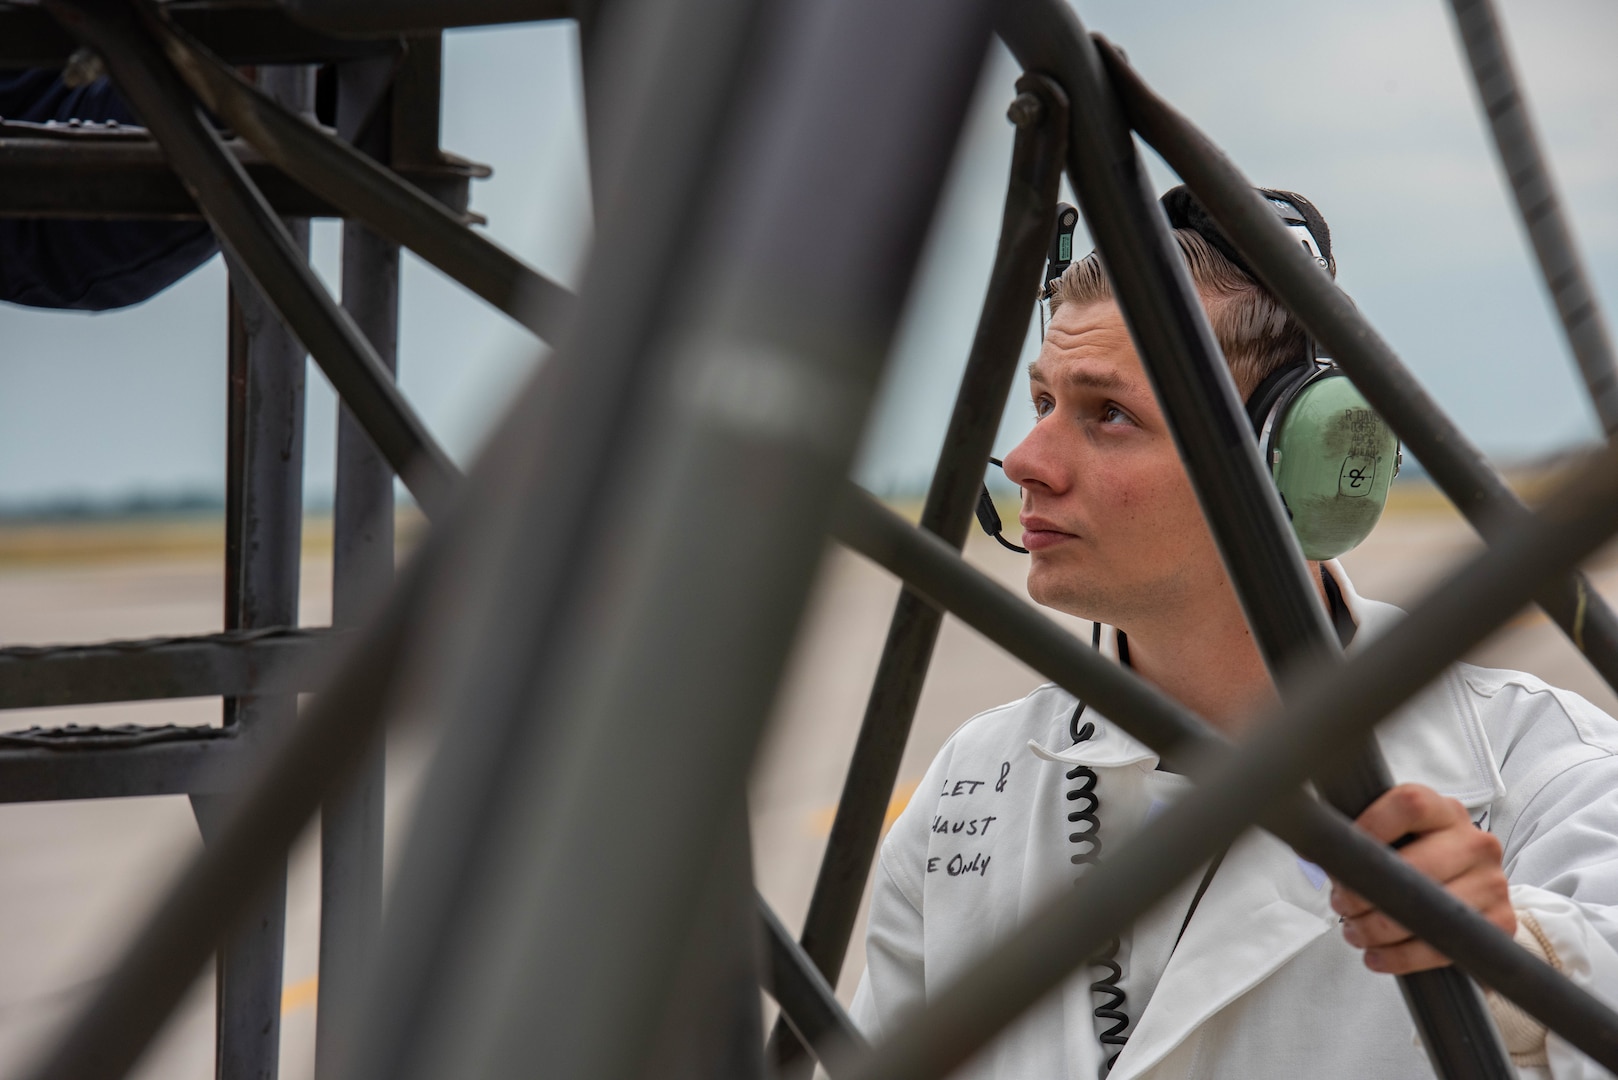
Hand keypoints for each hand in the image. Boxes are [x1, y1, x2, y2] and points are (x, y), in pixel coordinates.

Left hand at [1329, 783, 1514, 973]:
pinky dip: (1403, 956)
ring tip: (1354, 932)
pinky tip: (1377, 955)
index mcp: (1443, 810)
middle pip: (1418, 864)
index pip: (1409, 804)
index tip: (1342, 853)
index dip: (1369, 827)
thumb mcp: (1391, 842)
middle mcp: (1475, 840)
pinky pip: (1444, 945)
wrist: (1468, 903)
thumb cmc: (1416, 864)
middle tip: (1341, 904)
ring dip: (1380, 928)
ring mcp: (1493, 882)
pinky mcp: (1500, 923)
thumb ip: (1358, 839)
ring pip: (1431, 910)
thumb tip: (1310, 845)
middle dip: (1369, 891)